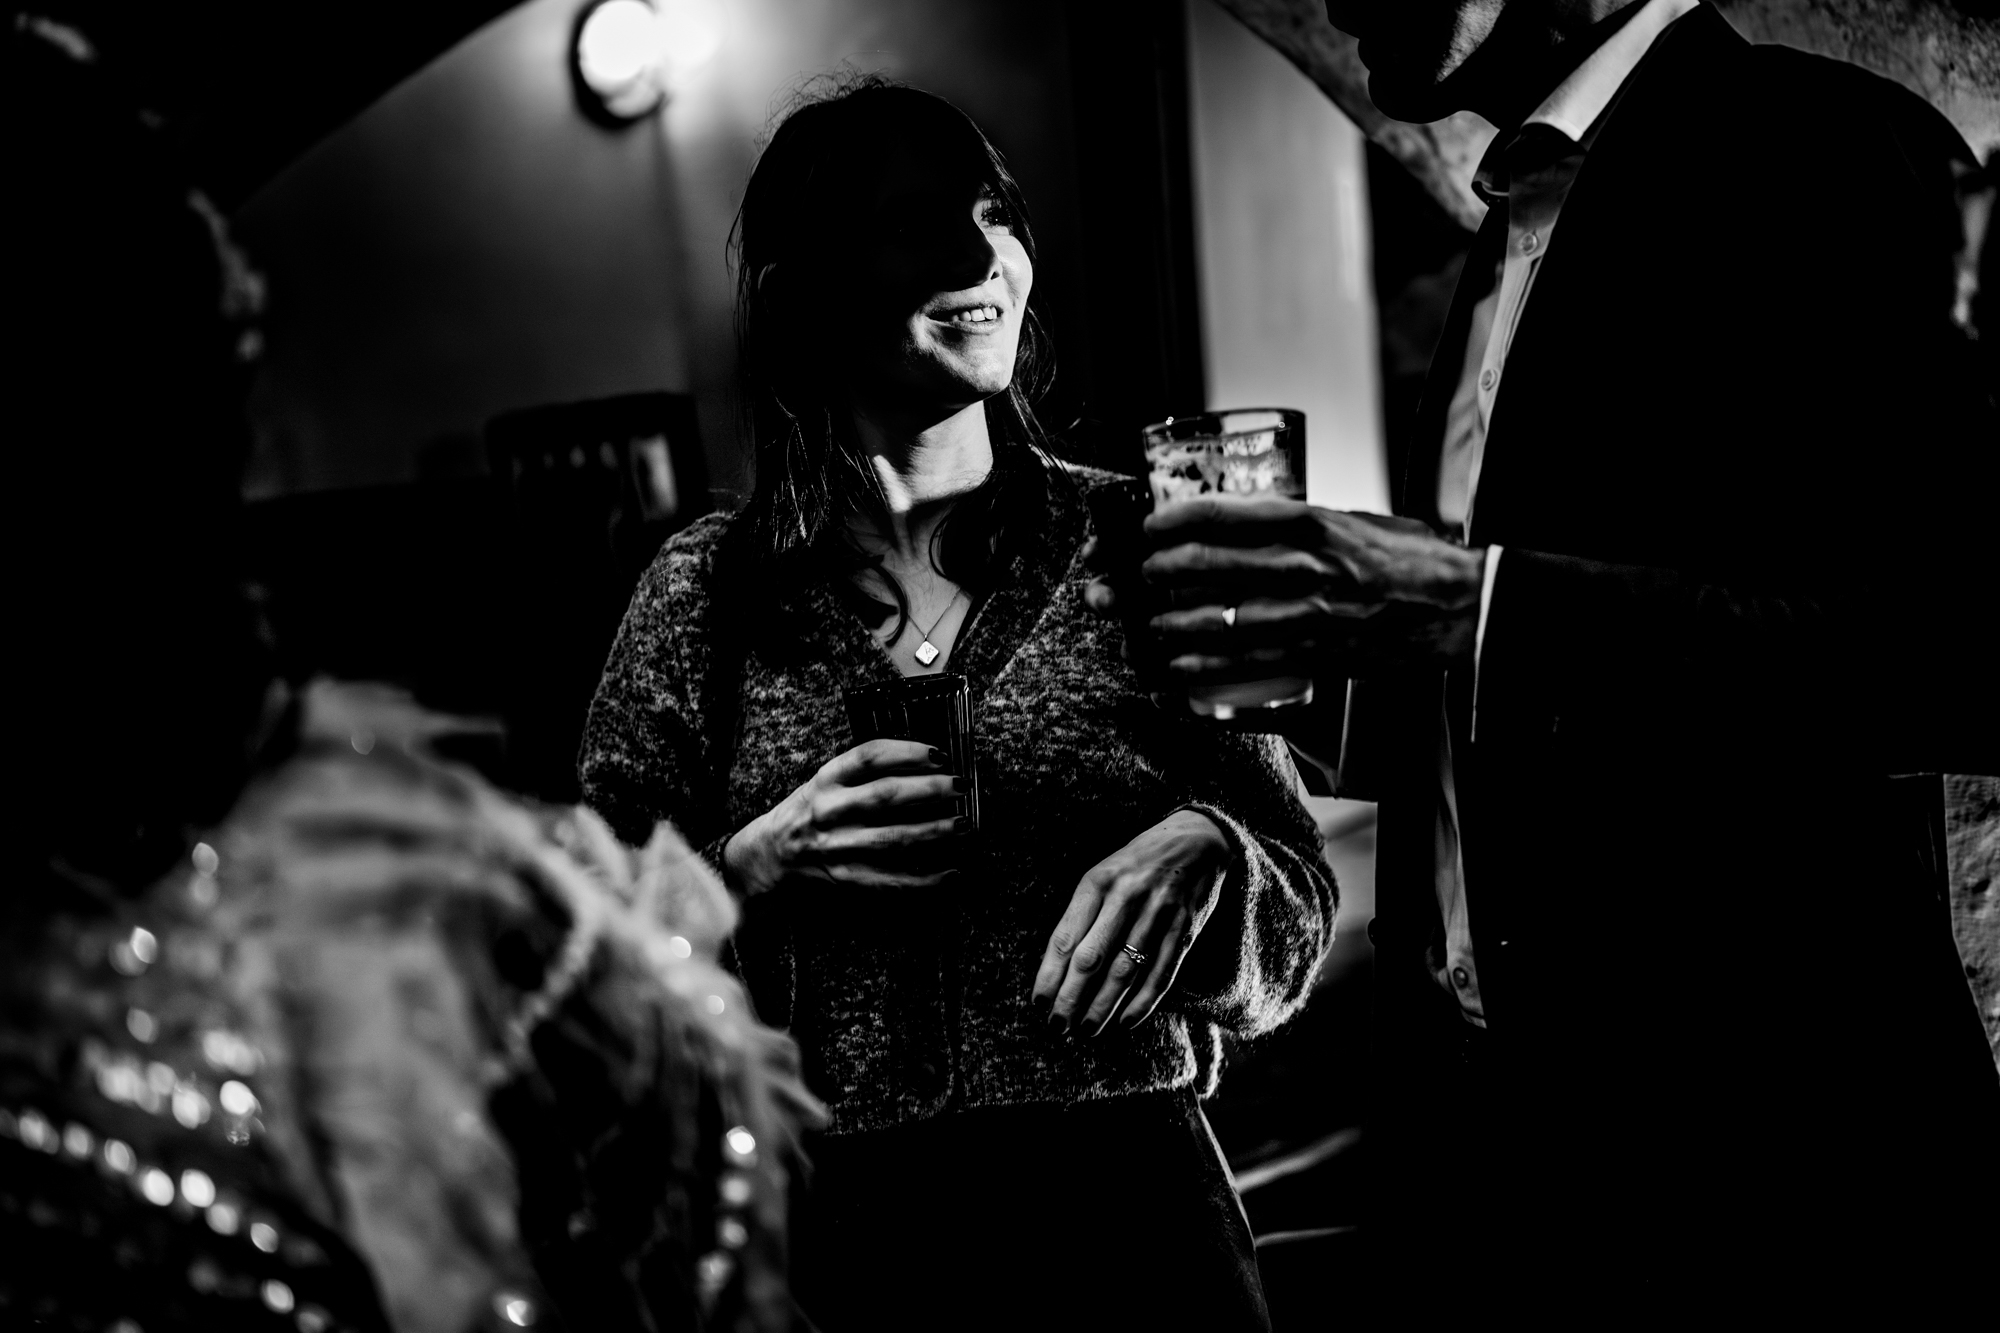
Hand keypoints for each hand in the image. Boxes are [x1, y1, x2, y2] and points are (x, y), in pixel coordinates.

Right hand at [723, 739, 967, 895]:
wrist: (767, 854)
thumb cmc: (806, 812)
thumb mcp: (825, 782)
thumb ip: (863, 772)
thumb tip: (927, 763)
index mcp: (825, 780)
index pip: (870, 756)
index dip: (909, 752)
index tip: (940, 754)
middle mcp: (829, 811)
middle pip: (888, 796)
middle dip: (931, 790)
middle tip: (962, 787)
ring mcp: (836, 847)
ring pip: (894, 838)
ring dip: (935, 831)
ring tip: (964, 824)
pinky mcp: (845, 878)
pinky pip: (891, 880)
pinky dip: (925, 879)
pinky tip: (952, 873)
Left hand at [1032, 810, 1232, 1035]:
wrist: (1196, 840)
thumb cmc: (1138, 864)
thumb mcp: (1104, 875)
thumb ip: (1083, 914)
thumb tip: (1058, 969)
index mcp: (1097, 882)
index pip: (1065, 938)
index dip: (1049, 975)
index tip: (1039, 1003)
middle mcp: (1126, 896)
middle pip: (1092, 959)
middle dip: (1071, 998)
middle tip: (1058, 1026)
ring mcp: (1158, 912)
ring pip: (1125, 971)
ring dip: (1103, 1006)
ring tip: (1087, 1030)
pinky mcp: (1185, 927)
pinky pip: (1161, 972)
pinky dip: (1143, 1002)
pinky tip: (1125, 1022)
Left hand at [1138, 496, 1486, 681]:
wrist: (1461, 605)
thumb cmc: (1410, 558)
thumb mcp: (1355, 520)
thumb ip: (1303, 523)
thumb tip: (1250, 522)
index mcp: (1315, 523)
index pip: (1227, 515)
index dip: (1177, 521)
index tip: (1152, 527)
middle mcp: (1308, 567)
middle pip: (1212, 565)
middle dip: (1163, 571)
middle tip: (1143, 575)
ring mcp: (1312, 615)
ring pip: (1223, 621)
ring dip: (1177, 626)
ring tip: (1153, 627)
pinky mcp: (1320, 656)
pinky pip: (1250, 666)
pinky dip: (1208, 670)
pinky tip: (1181, 670)